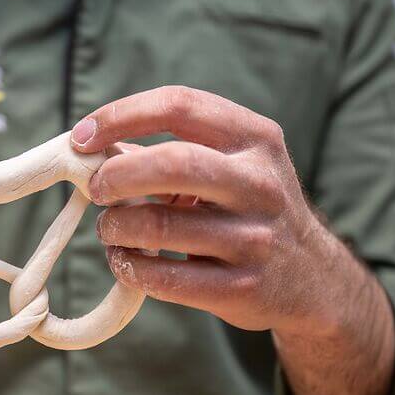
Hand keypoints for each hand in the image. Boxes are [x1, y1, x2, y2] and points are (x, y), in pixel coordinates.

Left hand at [71, 86, 350, 332]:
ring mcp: (256, 238)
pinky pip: (165, 279)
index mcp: (256, 138)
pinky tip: (124, 261)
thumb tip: (93, 148)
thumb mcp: (234, 164)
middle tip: (95, 189)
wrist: (312, 279)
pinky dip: (129, 268)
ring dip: (116, 228)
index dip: (120, 116)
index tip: (82, 137)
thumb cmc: (249, 208)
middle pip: (171, 164)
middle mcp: (260, 183)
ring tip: (109, 230)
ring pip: (160, 226)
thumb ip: (172, 150)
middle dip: (116, 175)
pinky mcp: (243, 288)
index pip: (179, 106)